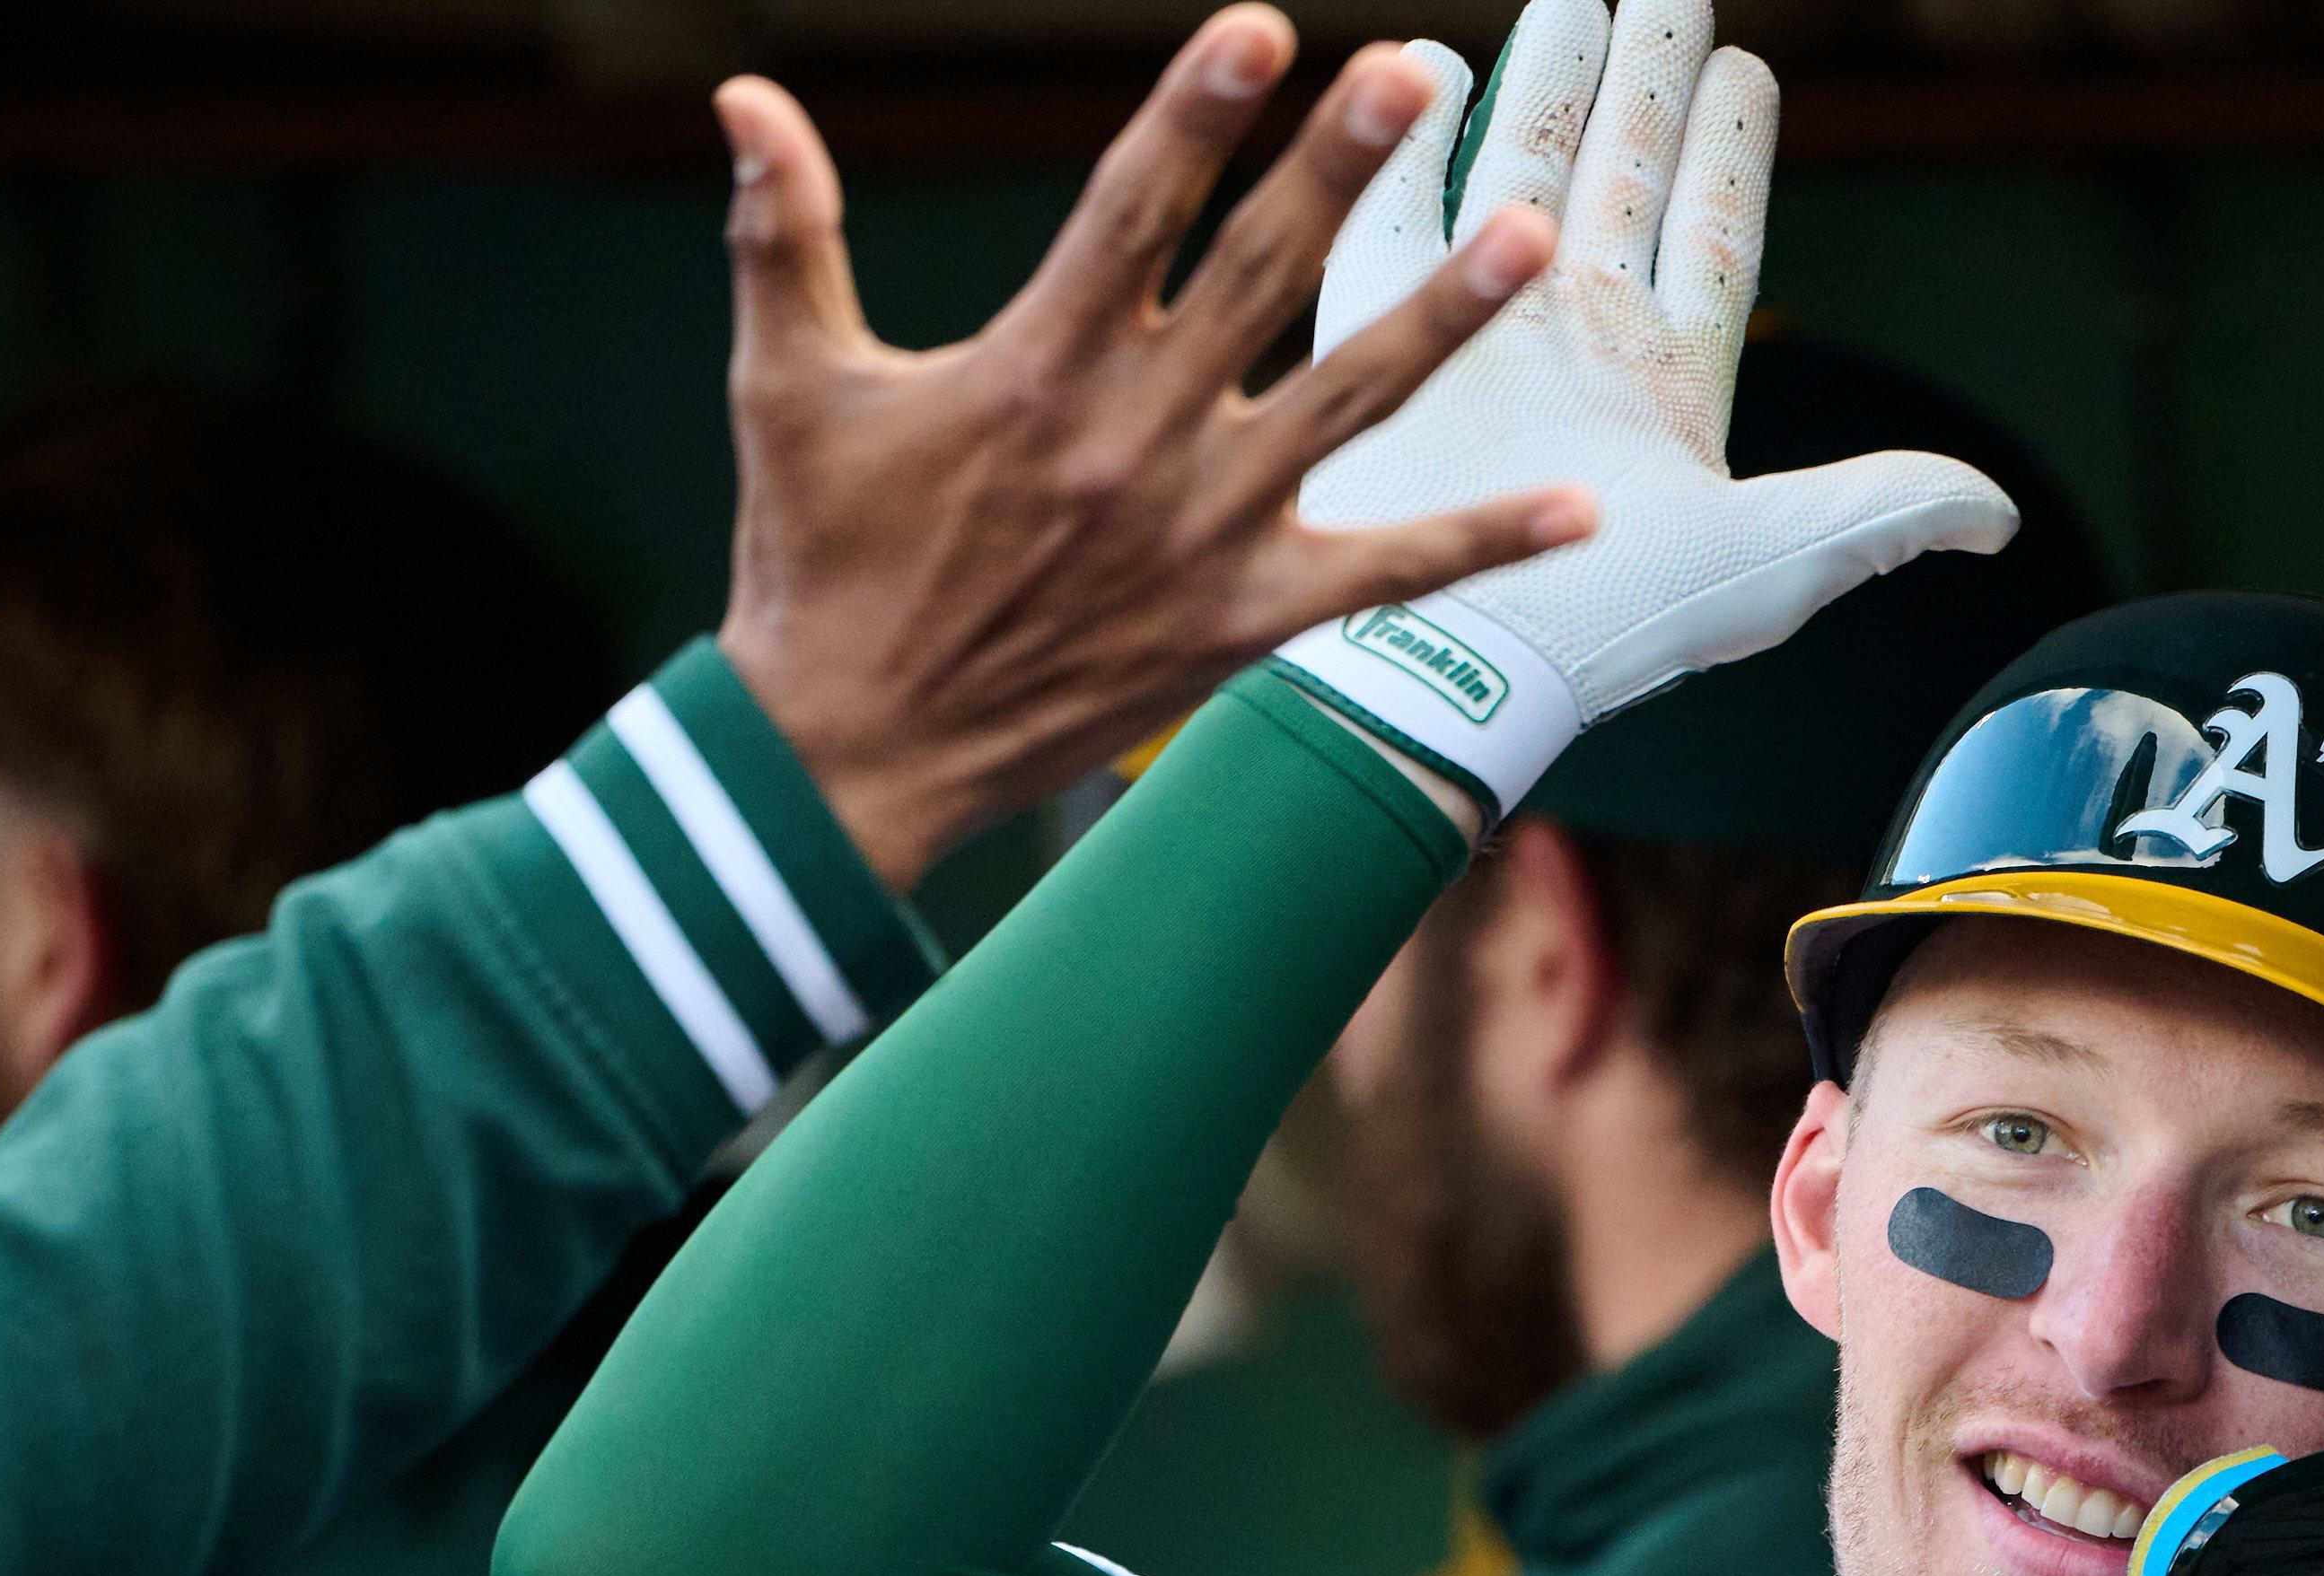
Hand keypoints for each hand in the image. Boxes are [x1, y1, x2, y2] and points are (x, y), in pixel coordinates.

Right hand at [712, 11, 1597, 885]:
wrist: (850, 755)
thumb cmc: (817, 558)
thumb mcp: (786, 384)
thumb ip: (783, 232)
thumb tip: (741, 98)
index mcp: (1037, 363)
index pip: (1135, 206)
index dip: (1200, 111)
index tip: (1266, 26)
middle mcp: (1136, 437)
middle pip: (1262, 277)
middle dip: (1340, 167)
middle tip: (1415, 71)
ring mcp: (1202, 532)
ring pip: (1348, 403)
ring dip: (1443, 317)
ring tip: (1528, 231)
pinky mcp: (1242, 623)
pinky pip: (1387, 579)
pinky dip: (1484, 544)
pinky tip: (1582, 506)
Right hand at [1270, 0, 2016, 812]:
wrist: (1463, 657)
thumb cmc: (1617, 621)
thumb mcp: (1774, 558)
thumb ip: (1884, 508)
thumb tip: (2002, 515)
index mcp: (1668, 372)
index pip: (1715, 227)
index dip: (1735, 146)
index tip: (1747, 64)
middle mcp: (1579, 333)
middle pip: (1624, 171)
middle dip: (1646, 76)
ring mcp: (1482, 325)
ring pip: (1524, 166)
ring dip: (1551, 79)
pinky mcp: (1385, 331)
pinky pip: (1401, 212)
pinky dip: (1416, 140)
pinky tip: (1430, 66)